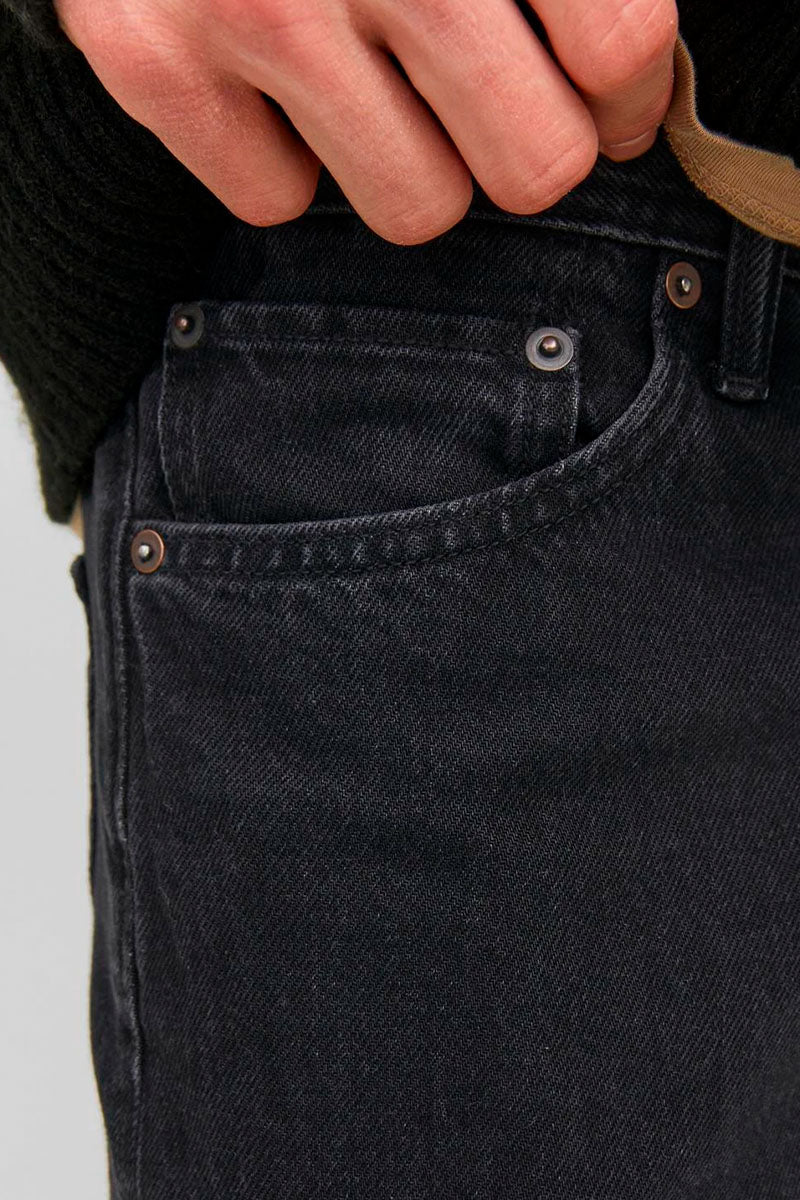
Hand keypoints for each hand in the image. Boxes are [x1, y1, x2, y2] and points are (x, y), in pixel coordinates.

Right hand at [55, 0, 676, 243]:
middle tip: (497, 101)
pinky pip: (277, 198)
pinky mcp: (151, 64)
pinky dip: (285, 156)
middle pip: (533, 166)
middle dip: (530, 141)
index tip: (607, 96)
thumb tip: (627, 74)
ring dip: (416, 160)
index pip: (617, 47)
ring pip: (419, 207)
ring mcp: (250, 9)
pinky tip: (274, 82)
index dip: (630, 93)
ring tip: (378, 78)